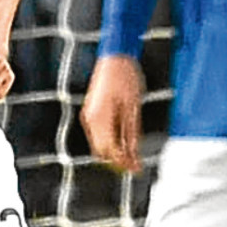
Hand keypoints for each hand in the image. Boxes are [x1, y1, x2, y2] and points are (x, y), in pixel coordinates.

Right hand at [80, 54, 143, 173]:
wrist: (115, 56)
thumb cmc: (126, 77)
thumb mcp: (133, 108)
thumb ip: (131, 133)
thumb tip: (133, 155)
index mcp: (100, 119)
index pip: (110, 151)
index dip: (123, 163)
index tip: (137, 169)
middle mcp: (90, 119)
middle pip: (102, 151)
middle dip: (118, 160)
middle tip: (136, 165)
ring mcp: (89, 115)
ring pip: (100, 144)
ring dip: (115, 151)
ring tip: (134, 155)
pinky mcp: (92, 111)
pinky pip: (99, 133)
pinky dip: (111, 140)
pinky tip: (125, 140)